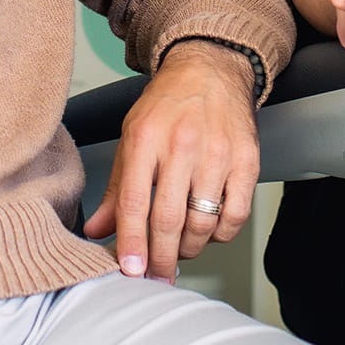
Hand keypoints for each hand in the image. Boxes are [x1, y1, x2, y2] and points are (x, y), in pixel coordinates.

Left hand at [81, 39, 258, 280]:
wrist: (211, 69)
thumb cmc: (167, 105)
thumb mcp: (131, 137)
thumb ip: (115, 188)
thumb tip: (97, 230)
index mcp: (145, 138)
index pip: (133, 202)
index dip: (130, 242)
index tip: (130, 270)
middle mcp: (181, 145)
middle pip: (168, 219)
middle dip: (160, 258)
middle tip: (156, 275)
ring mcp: (217, 153)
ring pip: (203, 223)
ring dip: (189, 248)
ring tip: (180, 248)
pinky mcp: (247, 160)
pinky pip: (234, 215)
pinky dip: (220, 234)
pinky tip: (209, 230)